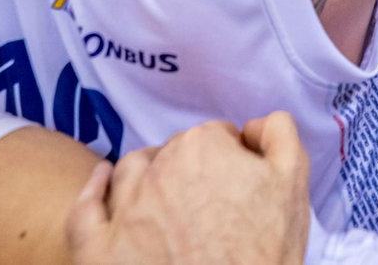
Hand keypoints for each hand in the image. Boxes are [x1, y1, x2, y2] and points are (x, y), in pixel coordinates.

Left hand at [67, 114, 310, 264]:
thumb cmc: (265, 254)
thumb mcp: (293, 185)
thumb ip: (278, 135)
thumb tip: (252, 126)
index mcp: (203, 147)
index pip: (217, 137)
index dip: (232, 159)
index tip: (239, 185)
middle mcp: (157, 170)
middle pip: (173, 153)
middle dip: (191, 168)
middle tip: (211, 203)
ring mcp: (123, 211)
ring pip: (129, 172)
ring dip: (145, 174)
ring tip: (164, 195)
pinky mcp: (99, 251)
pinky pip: (84, 211)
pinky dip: (92, 191)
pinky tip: (101, 182)